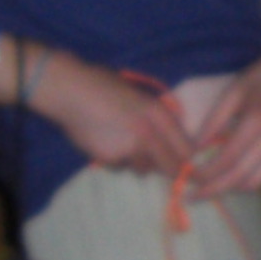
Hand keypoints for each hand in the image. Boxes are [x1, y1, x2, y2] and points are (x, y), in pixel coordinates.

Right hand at [34, 55, 194, 177]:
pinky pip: (120, 167)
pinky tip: (107, 145)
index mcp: (158, 113)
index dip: (189, 161)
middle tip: (172, 175)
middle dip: (172, 172)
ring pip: (143, 169)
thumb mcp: (137, 94)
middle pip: (170, 166)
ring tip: (126, 147)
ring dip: (140, 164)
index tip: (191, 168)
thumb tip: (167, 134)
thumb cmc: (101, 84)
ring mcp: (129, 148)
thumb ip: (154, 114)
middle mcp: (148, 133)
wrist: (70, 90)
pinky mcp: (110, 159)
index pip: (185, 146)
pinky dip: (118, 162)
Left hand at [184, 42, 260, 196]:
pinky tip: (229, 177)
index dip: (206, 173)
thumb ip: (214, 121)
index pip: (228, 159)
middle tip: (193, 196)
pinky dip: (245, 181)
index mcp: (259, 123)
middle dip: (214, 190)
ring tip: (209, 188)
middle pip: (241, 178)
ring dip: (230, 189)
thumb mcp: (233, 92)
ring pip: (255, 183)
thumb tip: (195, 150)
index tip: (187, 178)